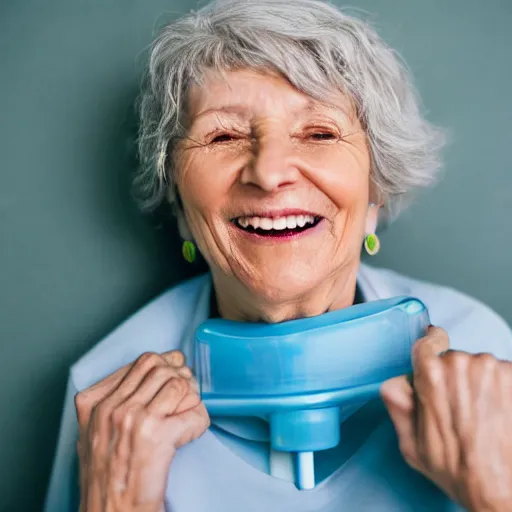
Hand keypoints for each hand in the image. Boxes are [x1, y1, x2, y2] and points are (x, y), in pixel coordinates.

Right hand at [74, 350, 209, 511]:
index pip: (141, 362)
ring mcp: (134, 420)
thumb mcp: (93, 434)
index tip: (176, 370)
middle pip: (160, 366)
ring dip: (191, 395)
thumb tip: (149, 375)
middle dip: (181, 373)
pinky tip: (193, 429)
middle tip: (188, 388)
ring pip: (177, 382)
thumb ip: (110, 402)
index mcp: (94, 403)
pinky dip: (200, 419)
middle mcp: (112, 407)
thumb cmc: (105, 480)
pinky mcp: (156, 437)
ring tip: (190, 410)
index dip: (167, 363)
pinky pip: (193, 411)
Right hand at [380, 326, 511, 511]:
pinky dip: (501, 389)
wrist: (500, 489)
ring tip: (481, 416)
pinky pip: (502, 374)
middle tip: (458, 410)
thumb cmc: (458, 469)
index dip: (431, 346)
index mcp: (431, 375)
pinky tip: (499, 414)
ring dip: (480, 384)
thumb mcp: (410, 442)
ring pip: (479, 366)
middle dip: (454, 378)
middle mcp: (461, 364)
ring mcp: (492, 368)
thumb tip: (396, 382)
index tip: (435, 345)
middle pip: (454, 359)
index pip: (428, 342)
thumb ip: (396, 403)